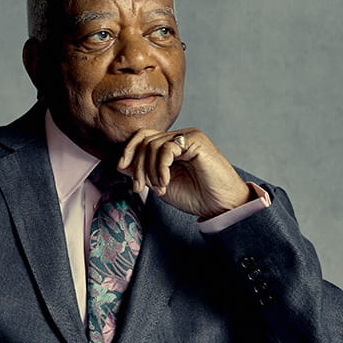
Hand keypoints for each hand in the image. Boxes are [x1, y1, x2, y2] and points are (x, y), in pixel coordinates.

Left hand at [118, 128, 251, 218]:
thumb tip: (121, 164)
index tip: (121, 168)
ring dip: (149, 170)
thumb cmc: (195, 196)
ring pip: (153, 144)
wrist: (221, 205)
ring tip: (160, 188)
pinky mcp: (196, 140)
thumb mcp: (160, 185)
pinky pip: (167, 147)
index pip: (143, 137)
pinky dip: (160, 167)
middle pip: (144, 140)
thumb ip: (143, 172)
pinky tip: (165, 182)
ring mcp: (188, 136)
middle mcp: (179, 137)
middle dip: (137, 166)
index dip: (129, 150)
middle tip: (140, 188)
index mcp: (171, 146)